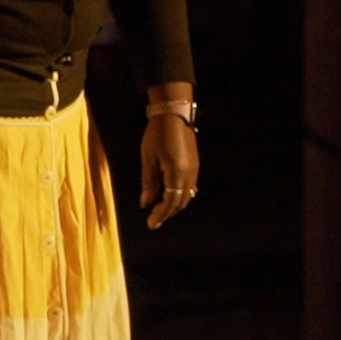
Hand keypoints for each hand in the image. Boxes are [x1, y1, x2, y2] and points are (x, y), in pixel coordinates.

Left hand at [139, 84, 198, 229]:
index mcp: (177, 174)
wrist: (173, 115)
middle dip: (168, 213)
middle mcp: (189, 175)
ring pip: (187, 196)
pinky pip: (190, 188)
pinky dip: (180, 197)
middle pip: (181, 202)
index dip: (161, 214)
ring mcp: (195, 171)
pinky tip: (170, 198)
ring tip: (161, 212)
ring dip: (174, 206)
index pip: (170, 201)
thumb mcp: (148, 158)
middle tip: (154, 221)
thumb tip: (145, 203)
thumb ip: (148, 182)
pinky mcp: (195, 166)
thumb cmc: (156, 135)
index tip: (150, 224)